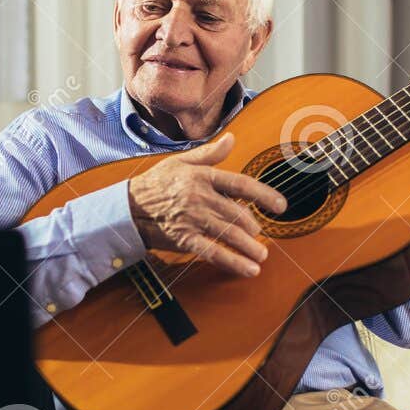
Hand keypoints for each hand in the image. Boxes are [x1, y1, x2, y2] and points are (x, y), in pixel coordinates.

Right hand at [126, 132, 287, 276]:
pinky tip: (250, 270)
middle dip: (253, 227)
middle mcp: (200, 197)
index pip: (241, 185)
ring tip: (262, 255)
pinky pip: (214, 252)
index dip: (265, 195)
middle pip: (238, 214)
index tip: (281, 206)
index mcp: (202, 176)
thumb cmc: (157, 183)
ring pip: (230, 234)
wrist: (128, 207)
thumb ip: (209, 154)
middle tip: (260, 234)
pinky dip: (234, 262)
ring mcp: (193, 219)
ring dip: (250, 247)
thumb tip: (232, 139)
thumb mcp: (180, 162)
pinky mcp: (185, 239)